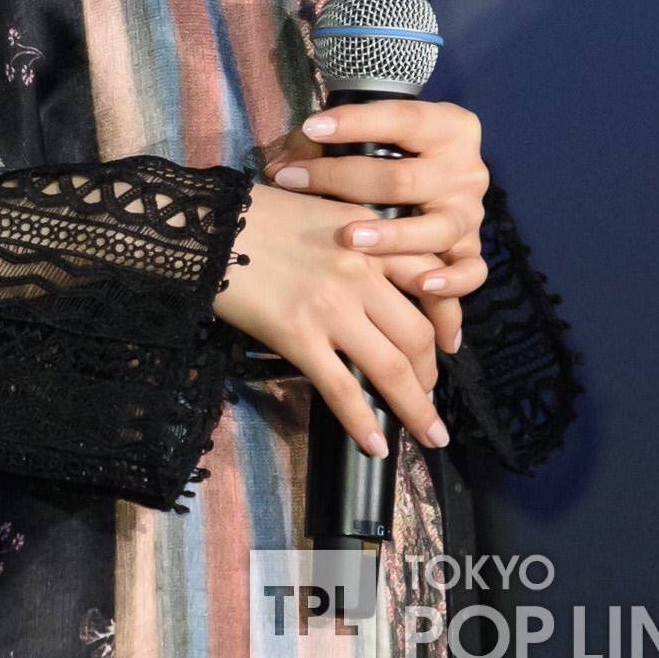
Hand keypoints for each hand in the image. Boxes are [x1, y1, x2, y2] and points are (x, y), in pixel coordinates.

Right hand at [212, 179, 451, 459]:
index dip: (449, 320)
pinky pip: (343, 390)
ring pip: (392, 368)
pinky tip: (375, 446)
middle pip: (418, 335)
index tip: (452, 344)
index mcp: (369, 237)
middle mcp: (361, 272)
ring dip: (415, 408)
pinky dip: (363, 423)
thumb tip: (376, 280)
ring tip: (427, 433)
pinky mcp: (299, 336)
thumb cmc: (259, 212)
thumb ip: (357, 240)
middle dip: (431, 375)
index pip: (431, 280)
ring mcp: (332, 307)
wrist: (206, 224)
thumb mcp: (323, 211)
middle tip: (430, 398)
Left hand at [259, 100, 488, 354]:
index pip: (400, 119)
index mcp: (445, 126)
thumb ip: (327, 143)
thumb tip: (278, 166)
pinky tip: (422, 287)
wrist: (433, 164)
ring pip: (436, 229)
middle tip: (299, 183)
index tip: (310, 129)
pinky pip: (471, 270)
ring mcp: (469, 212)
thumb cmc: (389, 146)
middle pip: (406, 179)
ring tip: (351, 240)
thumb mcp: (370, 132)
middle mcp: (464, 169)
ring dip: (391, 237)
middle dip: (347, 181)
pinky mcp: (471, 248)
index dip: (355, 123)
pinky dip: (450, 281)